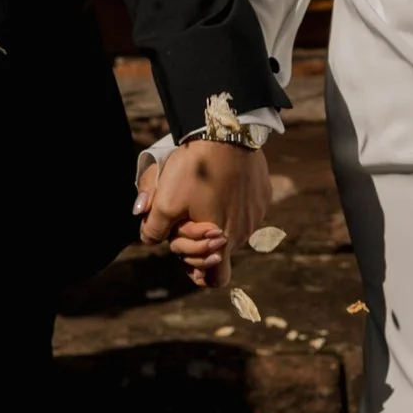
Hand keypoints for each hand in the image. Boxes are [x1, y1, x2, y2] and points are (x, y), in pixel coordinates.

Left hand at [141, 137, 273, 289]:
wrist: (227, 132)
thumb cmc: (196, 171)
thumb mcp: (165, 202)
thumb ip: (153, 229)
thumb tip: (149, 239)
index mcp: (222, 242)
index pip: (215, 279)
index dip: (198, 271)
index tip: (185, 252)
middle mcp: (244, 234)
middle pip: (218, 250)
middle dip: (198, 239)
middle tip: (184, 214)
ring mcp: (256, 213)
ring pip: (231, 228)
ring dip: (215, 220)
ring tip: (200, 193)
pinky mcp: (262, 194)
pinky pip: (244, 208)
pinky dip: (229, 202)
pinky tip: (218, 181)